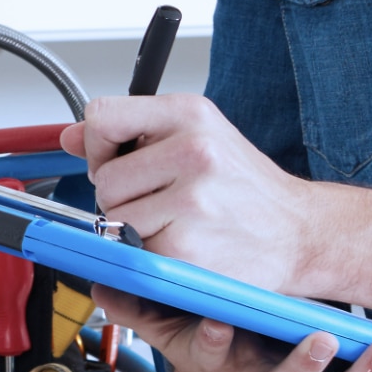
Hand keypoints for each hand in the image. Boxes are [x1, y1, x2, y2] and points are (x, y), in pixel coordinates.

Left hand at [61, 94, 330, 297]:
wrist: (302, 234)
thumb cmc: (247, 190)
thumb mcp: (199, 138)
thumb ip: (132, 133)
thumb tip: (69, 137)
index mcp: (191, 115)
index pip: (102, 116)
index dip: (98, 146)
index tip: (116, 161)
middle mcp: (193, 151)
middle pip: (104, 179)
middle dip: (121, 198)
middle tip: (159, 204)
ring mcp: (191, 201)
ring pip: (115, 220)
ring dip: (135, 231)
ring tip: (177, 225)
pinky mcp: (186, 248)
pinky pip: (135, 253)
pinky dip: (152, 257)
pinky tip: (185, 248)